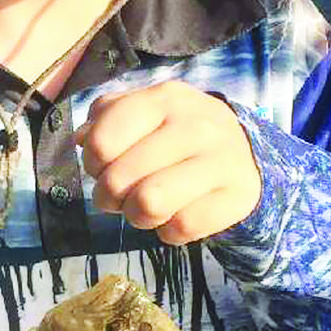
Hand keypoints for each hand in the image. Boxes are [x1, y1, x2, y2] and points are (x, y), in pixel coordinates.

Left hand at [75, 83, 261, 243]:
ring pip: (150, 204)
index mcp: (164, 99)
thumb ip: (108, 118)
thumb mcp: (146, 113)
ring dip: (137, 216)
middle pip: (120, 179)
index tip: (103, 167)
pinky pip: (182, 227)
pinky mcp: (237, 196)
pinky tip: (176, 216)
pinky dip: (170, 231)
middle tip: (121, 197)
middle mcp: (196, 125)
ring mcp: (221, 161)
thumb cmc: (179, 134)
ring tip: (145, 209)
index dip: (93, 164)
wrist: (247, 155)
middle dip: (110, 197)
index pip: (102, 141)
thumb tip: (83, 139)